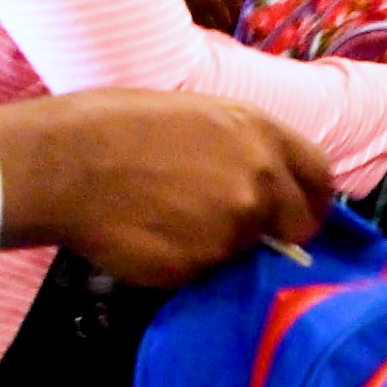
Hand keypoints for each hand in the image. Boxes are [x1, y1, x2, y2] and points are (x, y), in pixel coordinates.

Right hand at [0, 89, 332, 287]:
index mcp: (262, 133)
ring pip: (247, 250)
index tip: (300, 213)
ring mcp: (235, 227)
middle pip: (299, 225)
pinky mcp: (204, 265)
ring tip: (172, 221)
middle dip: (277, 232)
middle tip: (238, 230)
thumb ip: (243, 149)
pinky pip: (208, 271)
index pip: (321, 177)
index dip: (312, 199)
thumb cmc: (118, 125)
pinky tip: (153, 238)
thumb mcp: (199, 115)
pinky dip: (189, 262)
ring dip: (222, 245)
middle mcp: (261, 181)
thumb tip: (264, 180)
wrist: (66, 163)